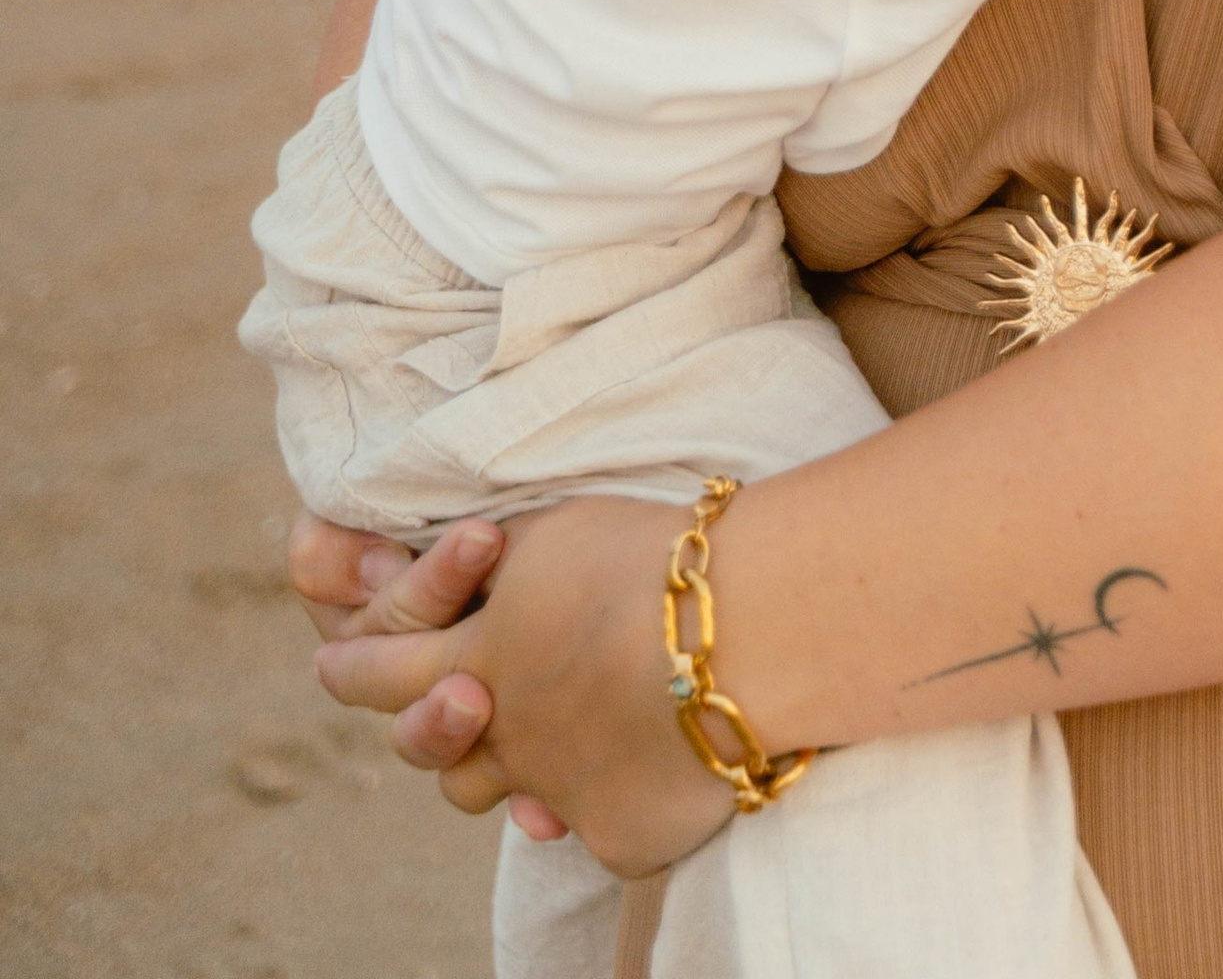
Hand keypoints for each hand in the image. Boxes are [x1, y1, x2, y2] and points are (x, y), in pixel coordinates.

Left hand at [312, 494, 726, 879]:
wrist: (744, 631)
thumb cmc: (648, 560)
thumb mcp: (554, 530)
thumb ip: (496, 559)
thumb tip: (467, 557)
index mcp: (474, 654)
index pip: (379, 668)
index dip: (352, 667)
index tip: (333, 666)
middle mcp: (501, 732)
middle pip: (436, 750)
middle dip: (437, 728)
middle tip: (460, 707)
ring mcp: (557, 791)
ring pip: (504, 796)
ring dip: (518, 768)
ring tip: (558, 732)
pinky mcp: (619, 836)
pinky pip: (595, 830)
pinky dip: (611, 799)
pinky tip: (646, 765)